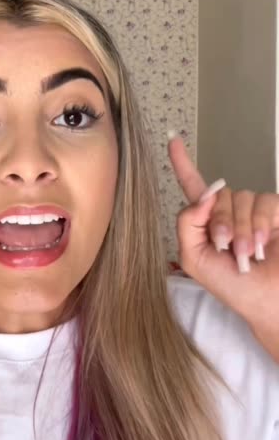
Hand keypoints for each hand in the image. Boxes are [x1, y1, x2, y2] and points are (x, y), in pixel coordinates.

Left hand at [168, 132, 278, 361]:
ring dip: (245, 228)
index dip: (182, 162)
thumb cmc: (232, 287)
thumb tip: (204, 195)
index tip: (172, 138)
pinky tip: (265, 244)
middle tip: (228, 249)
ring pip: (245, 197)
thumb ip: (188, 224)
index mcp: (206, 221)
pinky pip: (268, 201)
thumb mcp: (195, 259)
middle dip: (223, 222)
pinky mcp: (278, 214)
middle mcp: (231, 212)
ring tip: (249, 254)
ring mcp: (256, 212)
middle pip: (221, 194)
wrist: (268, 301)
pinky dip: (264, 222)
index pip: (193, 186)